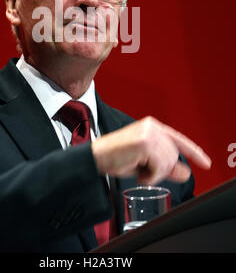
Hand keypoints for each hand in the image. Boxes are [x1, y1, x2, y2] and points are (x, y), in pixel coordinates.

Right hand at [91, 116, 211, 184]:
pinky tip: (137, 171)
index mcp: (152, 126)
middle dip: (161, 170)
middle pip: (174, 155)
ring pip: (168, 162)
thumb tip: (186, 172)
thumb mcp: (144, 163)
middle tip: (142, 171)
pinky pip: (159, 167)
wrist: (95, 157)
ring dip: (154, 173)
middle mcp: (152, 126)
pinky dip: (150, 175)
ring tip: (137, 169)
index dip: (194, 152)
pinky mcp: (145, 142)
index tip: (205, 163)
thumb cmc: (115, 158)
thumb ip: (166, 166)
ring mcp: (149, 133)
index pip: (179, 139)